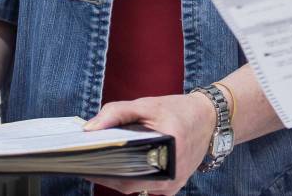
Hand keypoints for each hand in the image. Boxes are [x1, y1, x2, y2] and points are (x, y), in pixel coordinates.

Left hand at [83, 92, 216, 193]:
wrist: (208, 119)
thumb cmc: (178, 109)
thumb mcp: (147, 104)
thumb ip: (117, 113)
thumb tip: (89, 129)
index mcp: (170, 146)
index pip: (128, 167)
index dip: (103, 168)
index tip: (83, 162)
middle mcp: (173, 172)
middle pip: (129, 181)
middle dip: (106, 172)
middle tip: (85, 162)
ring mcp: (173, 183)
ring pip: (135, 187)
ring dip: (116, 176)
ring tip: (97, 163)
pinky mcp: (172, 186)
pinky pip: (144, 186)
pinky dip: (130, 177)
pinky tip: (117, 166)